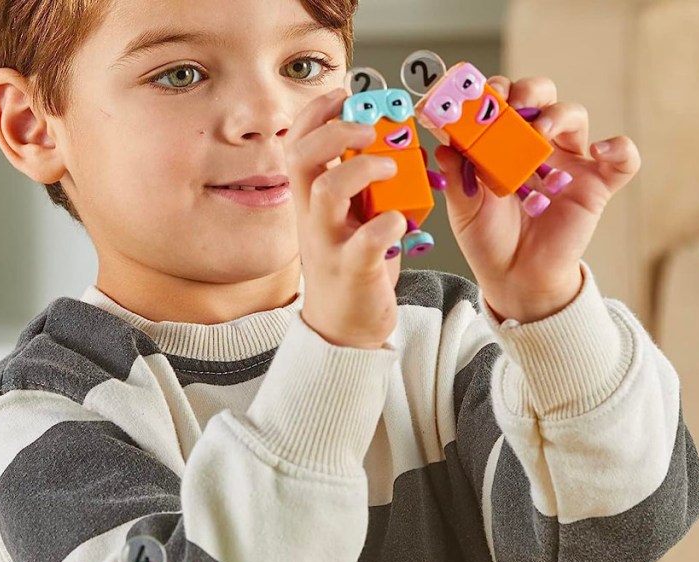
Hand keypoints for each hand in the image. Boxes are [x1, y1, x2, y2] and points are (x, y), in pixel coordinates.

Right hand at [287, 89, 407, 348]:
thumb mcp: (347, 218)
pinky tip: (401, 220)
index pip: (298, 142)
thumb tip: (386, 140)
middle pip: (302, 157)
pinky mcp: (354, 270)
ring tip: (390, 167)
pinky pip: (365, 242)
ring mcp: (330, 243)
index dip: (316, 113)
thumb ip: (358, 183)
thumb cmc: (351, 266)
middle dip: (335, 131)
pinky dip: (385, 225)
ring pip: (327, 192)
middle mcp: (313, 217)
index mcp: (310, 199)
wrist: (343, 328)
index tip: (344, 96)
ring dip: (360, 169)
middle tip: (368, 129)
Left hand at [435, 76, 640, 323]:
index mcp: (506, 143)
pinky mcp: (596, 187)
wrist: (514, 277)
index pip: (506, 101)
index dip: (497, 90)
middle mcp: (540, 145)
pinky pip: (623, 160)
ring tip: (540, 132)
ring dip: (558, 115)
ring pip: (576, 117)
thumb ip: (457, 177)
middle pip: (544, 97)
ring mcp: (570, 163)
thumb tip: (444, 147)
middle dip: (530, 91)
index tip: (483, 97)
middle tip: (513, 105)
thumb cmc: (490, 238)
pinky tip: (599, 152)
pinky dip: (620, 148)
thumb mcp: (464, 209)